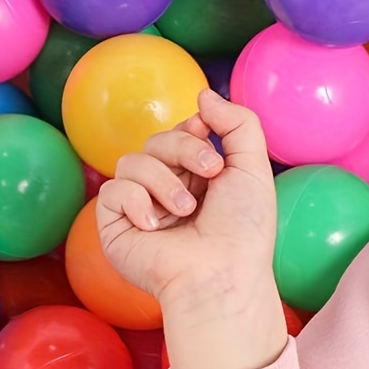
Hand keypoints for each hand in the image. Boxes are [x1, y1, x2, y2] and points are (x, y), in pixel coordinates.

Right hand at [96, 89, 277, 309]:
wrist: (222, 274)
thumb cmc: (244, 230)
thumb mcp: (254, 168)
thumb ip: (238, 124)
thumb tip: (203, 94)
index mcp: (198, 177)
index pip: (181, 133)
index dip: (192, 131)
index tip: (210, 141)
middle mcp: (167, 188)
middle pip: (157, 140)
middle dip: (184, 150)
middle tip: (210, 173)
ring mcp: (141, 206)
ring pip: (132, 160)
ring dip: (164, 181)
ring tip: (187, 210)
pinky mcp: (116, 224)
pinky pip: (113, 190)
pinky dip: (137, 202)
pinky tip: (156, 226)